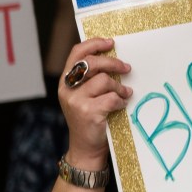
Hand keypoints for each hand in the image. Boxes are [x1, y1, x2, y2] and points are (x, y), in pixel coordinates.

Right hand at [56, 35, 133, 170]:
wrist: (86, 148)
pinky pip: (111, 97)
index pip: (77, 53)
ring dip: (119, 87)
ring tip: (124, 93)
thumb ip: (91, 78)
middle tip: (126, 68)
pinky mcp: (88, 112)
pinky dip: (121, 100)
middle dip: (113, 63)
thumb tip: (114, 58)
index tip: (110, 43)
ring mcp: (76, 101)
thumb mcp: (84, 96)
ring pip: (104, 80)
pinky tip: (121, 105)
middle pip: (91, 62)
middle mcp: (67, 90)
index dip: (94, 44)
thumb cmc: (89, 119)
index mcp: (65, 82)